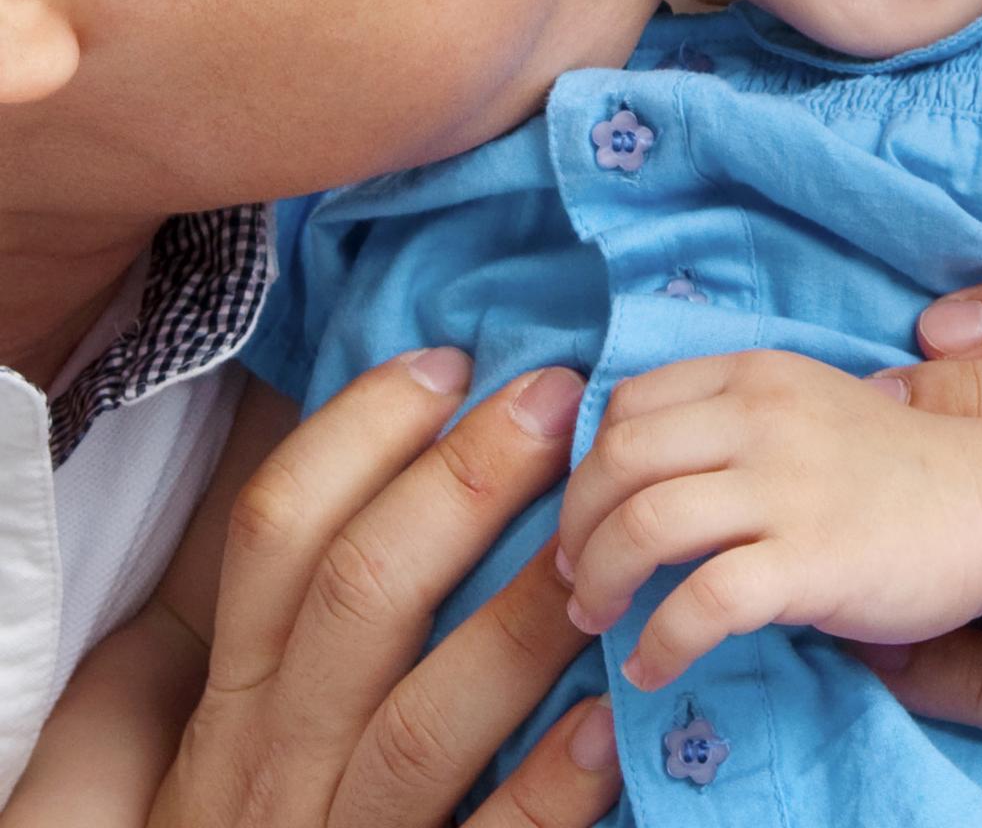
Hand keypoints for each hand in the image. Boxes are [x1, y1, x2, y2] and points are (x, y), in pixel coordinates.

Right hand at [150, 354, 618, 827]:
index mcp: (234, 707)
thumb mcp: (207, 741)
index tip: (450, 359)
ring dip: (517, 615)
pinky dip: (546, 790)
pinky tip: (610, 717)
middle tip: (558, 396)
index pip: (277, 539)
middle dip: (460, 485)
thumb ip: (242, 637)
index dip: (360, 433)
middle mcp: (276, 770)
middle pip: (358, 602)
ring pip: (420, 720)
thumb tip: (332, 480)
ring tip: (601, 528)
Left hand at [557, 350, 981, 688]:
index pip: (628, 404)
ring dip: (600, 586)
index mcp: (757, 372)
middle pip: (617, 460)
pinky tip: (653, 667)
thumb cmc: (890, 466)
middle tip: (577, 581)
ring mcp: (789, 486)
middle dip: (575, 528)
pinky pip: (701, 603)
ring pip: (643, 525)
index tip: (586, 519)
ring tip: (601, 623)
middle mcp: (764, 416)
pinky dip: (658, 644)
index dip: (586, 467)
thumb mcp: (804, 406)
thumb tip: (628, 464)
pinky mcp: (812, 561)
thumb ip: (730, 418)